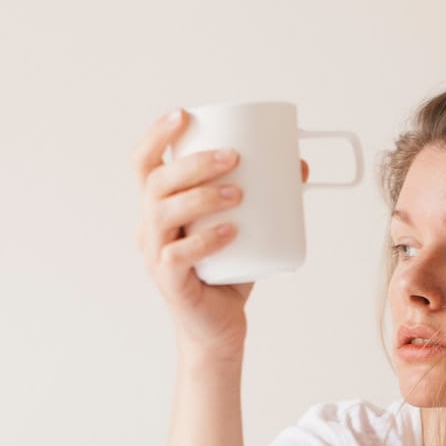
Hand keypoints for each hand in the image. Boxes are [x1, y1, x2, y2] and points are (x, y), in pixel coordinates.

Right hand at [132, 109, 310, 361]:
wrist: (220, 330)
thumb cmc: (228, 274)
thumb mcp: (245, 230)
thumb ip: (264, 200)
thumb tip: (300, 166)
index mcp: (159, 207)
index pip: (145, 163)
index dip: (157, 135)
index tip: (184, 115)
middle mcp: (149, 227)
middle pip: (157, 183)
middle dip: (194, 164)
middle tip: (233, 158)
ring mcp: (155, 255)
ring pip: (163, 214)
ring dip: (201, 197)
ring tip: (238, 193)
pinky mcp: (169, 282)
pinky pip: (178, 255)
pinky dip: (205, 240)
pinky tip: (229, 231)